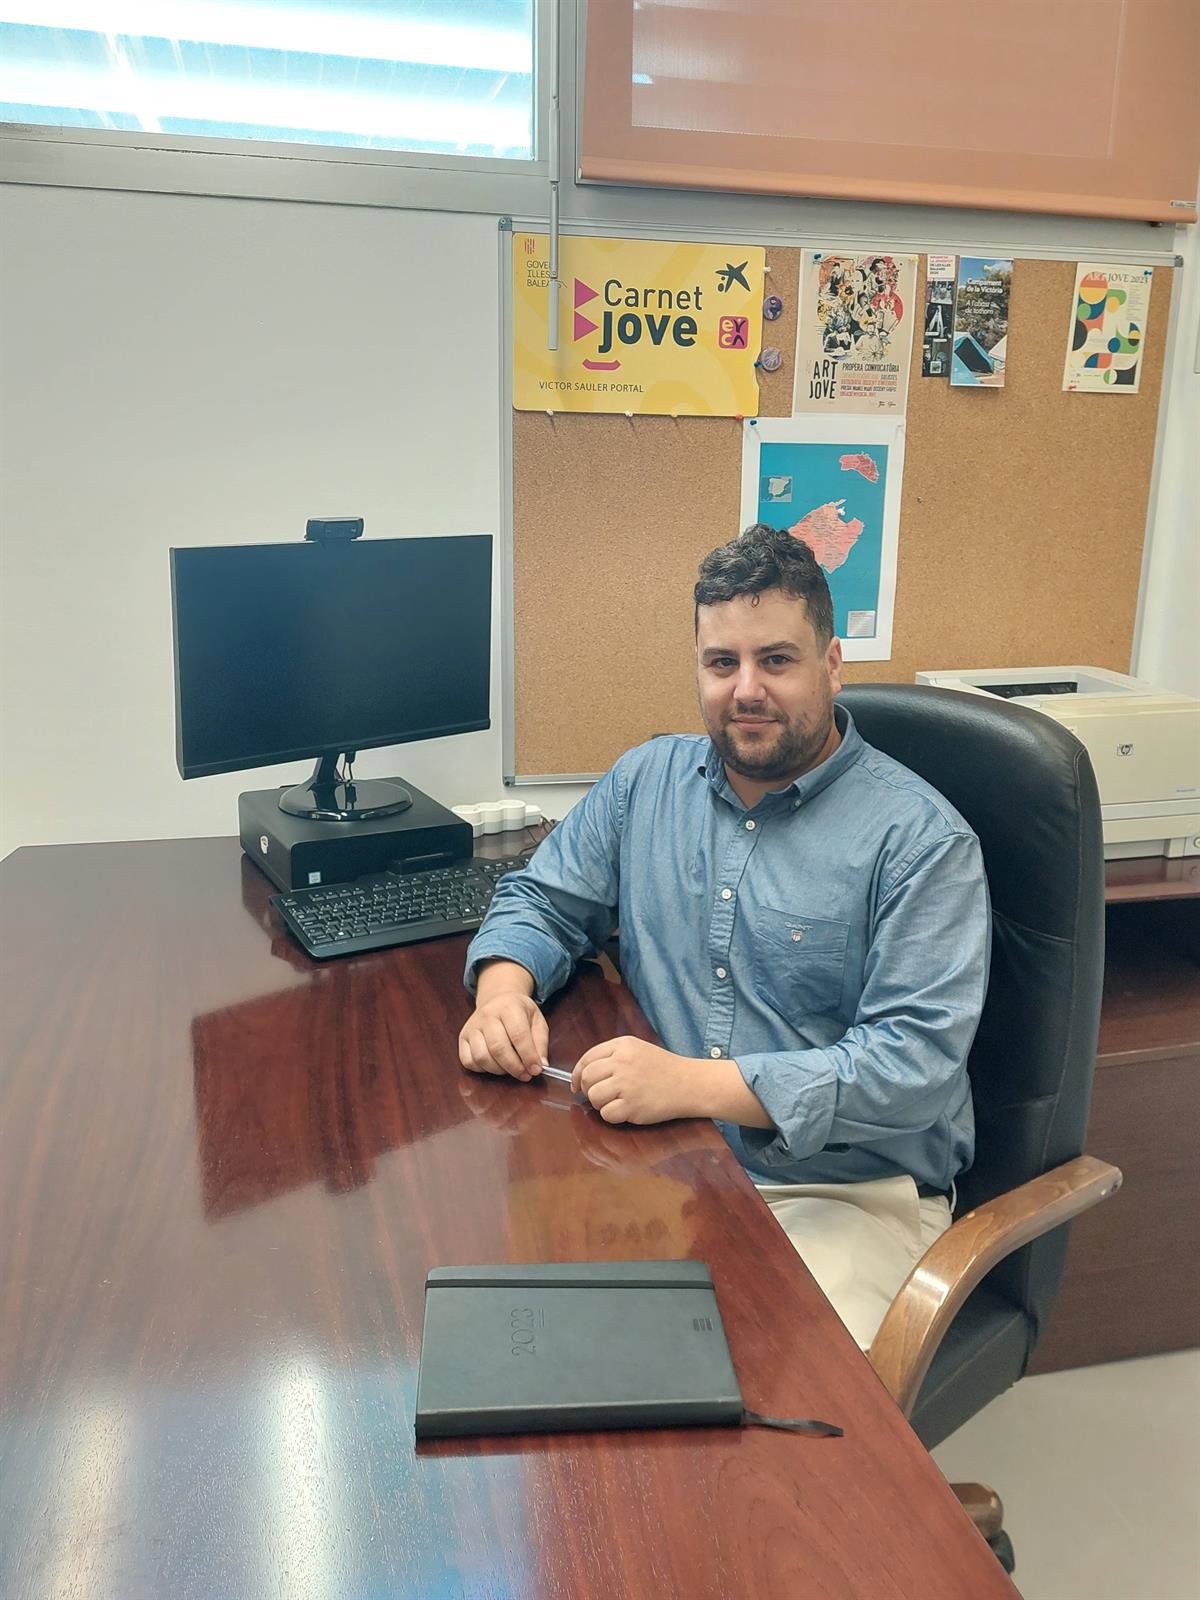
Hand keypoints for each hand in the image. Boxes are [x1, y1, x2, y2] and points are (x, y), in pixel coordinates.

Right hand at [459, 990, 549, 1080]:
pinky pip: (468, 1061)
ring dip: (499, 1070)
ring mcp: (472, 1026)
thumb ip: (541, 1042)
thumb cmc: (519, 1012)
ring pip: (482, 1057)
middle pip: (498, 1048)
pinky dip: (482, 1069)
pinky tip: (494, 1065)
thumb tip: (540, 1065)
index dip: (528, 1056)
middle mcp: (487, 1015)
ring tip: (511, 1069)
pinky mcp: (462, 1037)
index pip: (518, 1035)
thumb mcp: (537, 1020)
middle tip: (525, 1075)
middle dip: (514, 1067)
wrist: (498, 999)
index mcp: (509, 1007)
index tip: (536, 1070)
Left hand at [571, 1037, 704, 1125]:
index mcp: (622, 1046)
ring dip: (600, 1103)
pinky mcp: (633, 1106)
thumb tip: (583, 1075)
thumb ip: (612, 1056)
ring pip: (594, 1096)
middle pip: (587, 1077)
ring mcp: (627, 1084)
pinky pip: (607, 1114)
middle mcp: (623, 1062)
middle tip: (599, 1095)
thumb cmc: (663, 1068)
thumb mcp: (638, 1049)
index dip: (577, 1074)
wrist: (690, 1084)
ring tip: (616, 1102)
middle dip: (588, 1089)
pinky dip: (612, 1116)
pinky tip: (626, 1110)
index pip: (587, 1058)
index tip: (577, 1085)